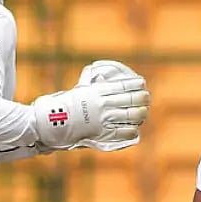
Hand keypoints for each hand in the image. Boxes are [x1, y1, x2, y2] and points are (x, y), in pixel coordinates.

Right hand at [30, 62, 149, 149]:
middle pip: (131, 99)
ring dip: (140, 113)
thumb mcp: (80, 89)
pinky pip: (123, 131)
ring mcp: (104, 119)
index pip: (123, 85)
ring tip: (143, 111)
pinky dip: (132, 130)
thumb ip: (90, 81)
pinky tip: (134, 128)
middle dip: (142, 98)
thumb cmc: (67, 104)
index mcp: (98, 91)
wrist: (54, 122)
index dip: (136, 84)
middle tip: (146, 97)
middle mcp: (103, 104)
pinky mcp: (103, 132)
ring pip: (131, 115)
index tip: (142, 83)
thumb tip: (95, 69)